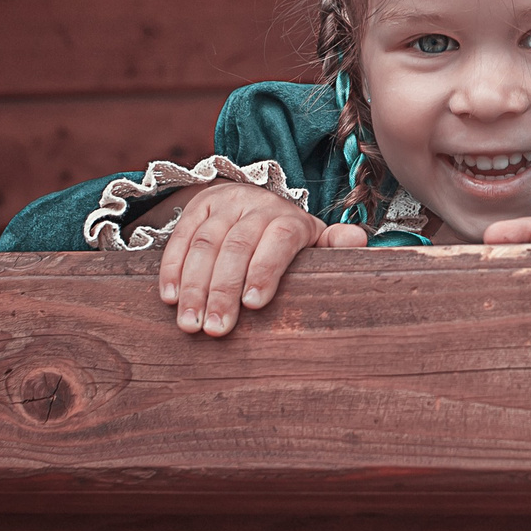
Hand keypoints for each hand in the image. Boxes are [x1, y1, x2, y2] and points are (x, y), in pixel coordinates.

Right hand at [150, 182, 368, 335]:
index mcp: (288, 217)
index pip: (279, 238)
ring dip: (193, 286)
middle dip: (223, 290)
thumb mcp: (314, 239)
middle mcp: (255, 205)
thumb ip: (335, 244)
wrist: (253, 201)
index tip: (253, 305)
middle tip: (215, 329)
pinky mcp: (195, 208)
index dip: (265, 269)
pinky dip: (172, 268)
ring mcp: (223, 204)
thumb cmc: (287, 236)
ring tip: (190, 324)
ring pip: (205, 244)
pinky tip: (170, 298)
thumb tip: (360, 241)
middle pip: (237, 245)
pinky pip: (179, 237)